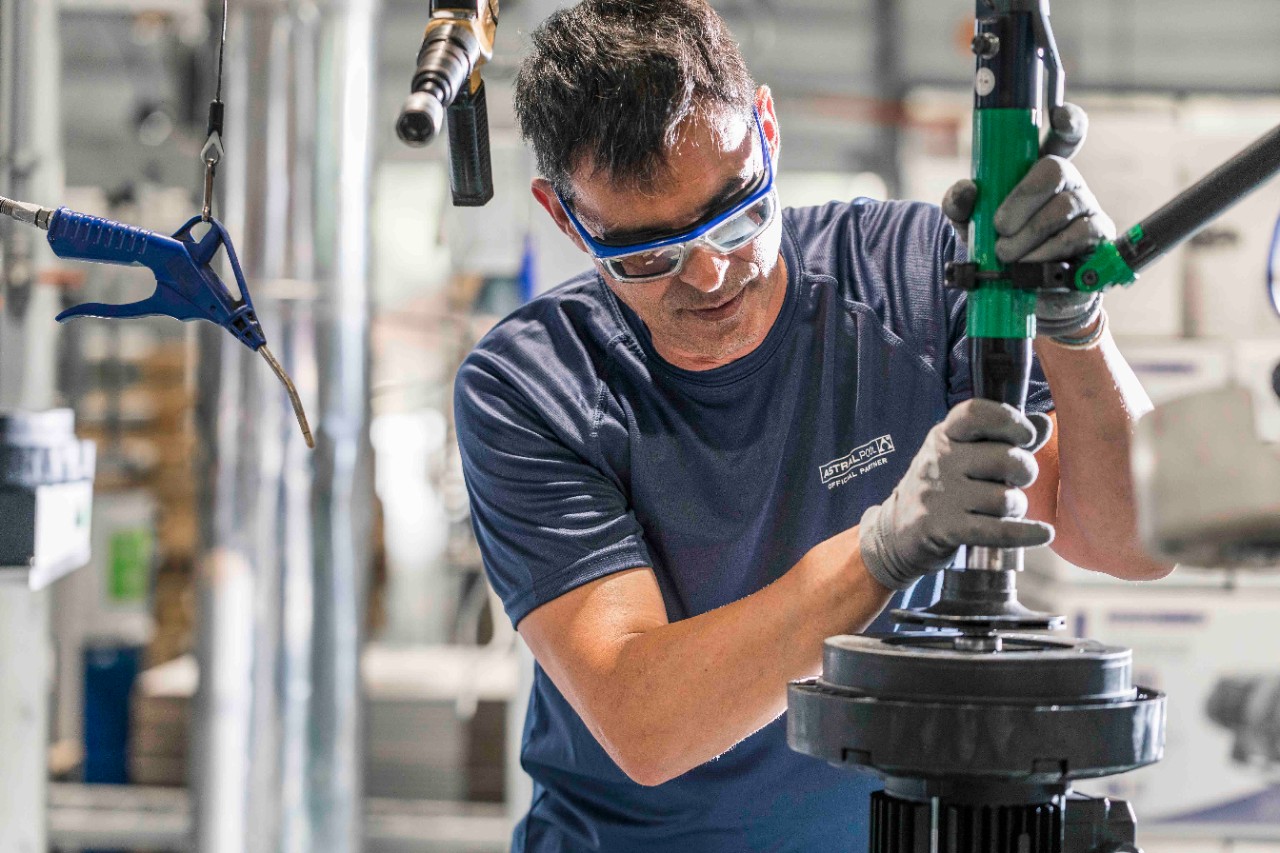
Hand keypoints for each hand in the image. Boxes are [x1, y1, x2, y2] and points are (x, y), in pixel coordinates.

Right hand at [859, 399, 1054, 590]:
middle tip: (1018, 480)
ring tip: (1007, 508)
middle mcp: (939, 461)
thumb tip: (1044, 423)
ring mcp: (940, 496)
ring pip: (1006, 498)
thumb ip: (1003, 440)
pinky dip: (1027, 533)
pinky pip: (999, 531)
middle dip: (1025, 471)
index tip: (1026, 436)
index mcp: (943, 436)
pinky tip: (1043, 533)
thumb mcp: (960, 455)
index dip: (1009, 421)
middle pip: (1005, 459)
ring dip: (1017, 506)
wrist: (895, 531)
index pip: (975, 413)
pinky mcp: (945, 529)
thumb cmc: (939, 488)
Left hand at [941, 104, 1109, 337]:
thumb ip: (960, 205)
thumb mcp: (970, 225)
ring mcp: (1087, 207)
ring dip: (1027, 236)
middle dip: (1021, 199)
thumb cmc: (997, 247)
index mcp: (1039, 169)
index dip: (1068, 120)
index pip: (1064, 134)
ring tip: (1007, 255)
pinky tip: (1030, 266)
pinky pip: (1076, 237)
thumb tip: (967, 189)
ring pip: (1062, 208)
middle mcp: (1068, 182)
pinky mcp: (1098, 237)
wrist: (1019, 292)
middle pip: (1055, 168)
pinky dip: (1046, 253)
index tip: (1059, 116)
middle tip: (999, 229)